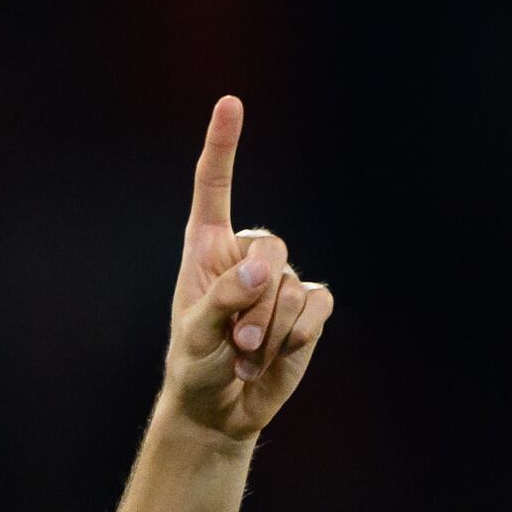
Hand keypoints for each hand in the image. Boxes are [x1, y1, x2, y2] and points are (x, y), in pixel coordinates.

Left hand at [160, 100, 334, 442]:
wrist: (221, 409)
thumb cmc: (195, 365)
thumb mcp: (195, 334)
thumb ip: (223, 298)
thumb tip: (264, 271)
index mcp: (208, 247)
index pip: (215, 187)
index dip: (223, 145)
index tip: (230, 103)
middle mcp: (247, 256)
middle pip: (270, 247)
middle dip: (254, 300)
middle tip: (233, 341)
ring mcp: (283, 281)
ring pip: (291, 287)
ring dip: (268, 332)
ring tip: (245, 356)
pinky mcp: (310, 311)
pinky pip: (316, 310)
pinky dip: (294, 339)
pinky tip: (273, 358)